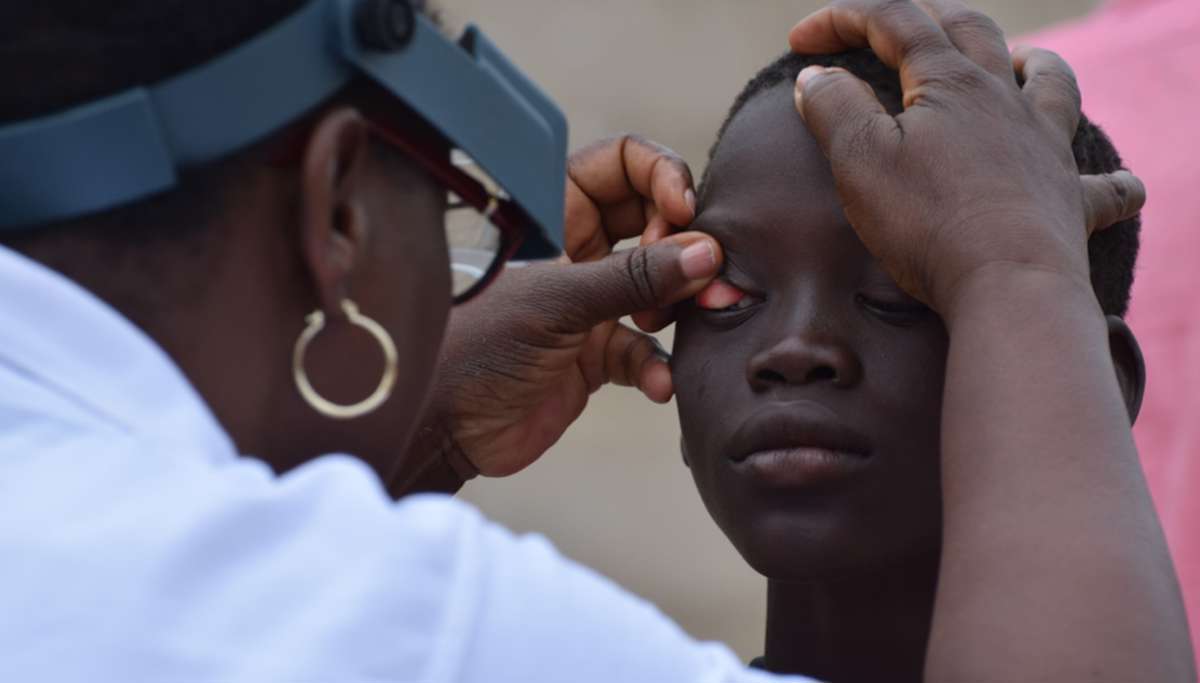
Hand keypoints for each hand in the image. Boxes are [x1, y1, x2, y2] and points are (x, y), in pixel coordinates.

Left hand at [393, 135, 720, 490]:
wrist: (444, 426)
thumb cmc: (478, 345)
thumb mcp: (558, 301)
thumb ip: (634, 278)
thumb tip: (706, 254)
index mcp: (554, 211)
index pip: (623, 162)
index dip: (661, 176)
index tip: (682, 213)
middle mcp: (577, 248)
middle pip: (654, 220)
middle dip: (684, 243)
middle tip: (700, 271)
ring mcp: (590, 301)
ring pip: (660, 285)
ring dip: (680, 302)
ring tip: (679, 319)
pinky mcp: (597, 354)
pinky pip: (646, 348)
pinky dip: (658, 365)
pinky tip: (659, 383)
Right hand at [787, 0, 1145, 312]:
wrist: (1009, 284)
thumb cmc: (929, 222)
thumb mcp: (859, 160)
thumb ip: (835, 109)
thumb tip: (817, 76)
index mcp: (949, 82)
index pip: (894, 22)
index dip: (844, 19)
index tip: (802, 41)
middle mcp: (1004, 99)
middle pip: (971, 30)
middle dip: (925, 17)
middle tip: (889, 28)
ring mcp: (1045, 146)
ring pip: (1051, 81)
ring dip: (1033, 63)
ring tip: (1020, 61)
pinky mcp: (1069, 200)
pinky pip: (1105, 185)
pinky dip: (1111, 181)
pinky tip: (1119, 183)